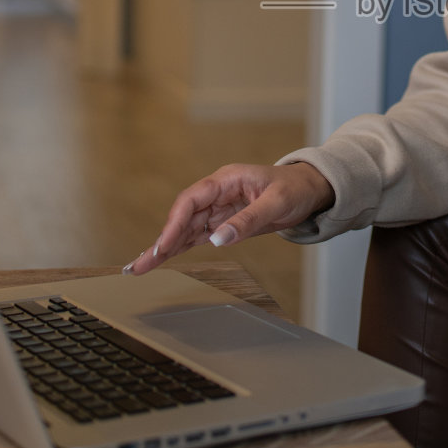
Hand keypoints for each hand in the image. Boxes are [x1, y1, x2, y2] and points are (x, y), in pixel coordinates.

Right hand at [123, 162, 334, 275]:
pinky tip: (161, 259)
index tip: (163, 246)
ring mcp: (217, 208)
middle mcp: (216, 193)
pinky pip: (196, 236)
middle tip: (138, 265)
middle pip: (181, 216)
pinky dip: (179, 248)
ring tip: (139, 267)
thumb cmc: (294, 189)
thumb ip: (247, 221)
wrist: (309, 189)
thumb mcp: (275, 204)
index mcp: (225, 180)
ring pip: (184, 229)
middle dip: (160, 241)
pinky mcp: (222, 222)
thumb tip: (217, 239)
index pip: (191, 200)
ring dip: (164, 248)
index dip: (174, 223)